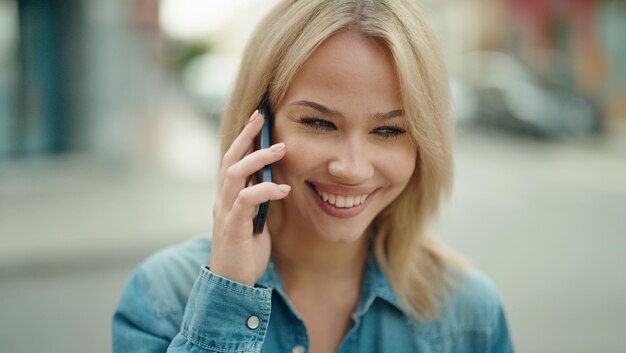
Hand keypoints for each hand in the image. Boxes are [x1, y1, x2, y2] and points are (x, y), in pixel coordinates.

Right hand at [210, 110, 289, 286]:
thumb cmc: (245, 252)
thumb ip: (258, 200)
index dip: (244, 139)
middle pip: (229, 159)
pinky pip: (245, 200)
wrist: (232, 284)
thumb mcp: (255, 220)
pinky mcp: (232, 227)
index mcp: (227, 197)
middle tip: (262, 118)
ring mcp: (224, 212)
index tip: (258, 119)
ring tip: (280, 149)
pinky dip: (264, 190)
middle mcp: (222, 200)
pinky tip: (283, 189)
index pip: (232, 160)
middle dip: (245, 137)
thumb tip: (273, 180)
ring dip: (257, 159)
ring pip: (234, 174)